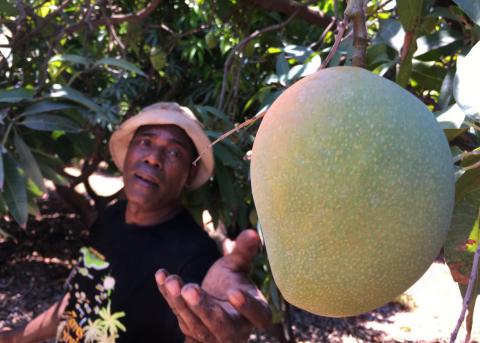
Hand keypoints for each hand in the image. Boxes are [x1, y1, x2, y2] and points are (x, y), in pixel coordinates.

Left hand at [156, 229, 271, 342]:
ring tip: (172, 281)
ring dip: (181, 303)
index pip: (256, 315)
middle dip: (204, 308)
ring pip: (195, 324)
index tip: (234, 292)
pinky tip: (162, 276)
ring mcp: (211, 336)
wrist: (216, 297)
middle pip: (221, 325)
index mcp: (257, 314)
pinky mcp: (190, 332)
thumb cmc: (234, 282)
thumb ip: (244, 252)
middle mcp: (236, 331)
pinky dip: (168, 297)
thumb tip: (251, 233)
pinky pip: (178, 315)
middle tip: (190, 290)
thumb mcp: (239, 266)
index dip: (247, 306)